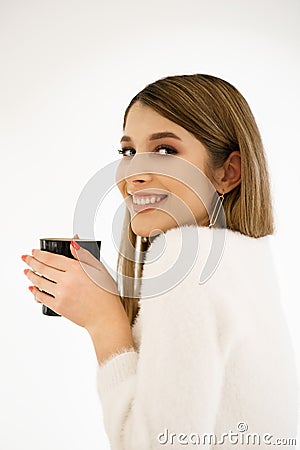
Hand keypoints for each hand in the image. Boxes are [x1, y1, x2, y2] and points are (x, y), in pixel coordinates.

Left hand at [21, 240, 133, 362]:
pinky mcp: (58, 306)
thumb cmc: (105, 294)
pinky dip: (34, 291)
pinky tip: (32, 288)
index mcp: (76, 268)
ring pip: (39, 281)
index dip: (39, 254)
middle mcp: (67, 280)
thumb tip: (72, 243)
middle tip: (25, 258)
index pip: (51, 258)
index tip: (34, 251)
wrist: (105, 317)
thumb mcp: (98, 269)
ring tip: (27, 272)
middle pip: (42, 268)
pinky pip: (41, 297)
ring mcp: (61, 294)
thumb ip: (83, 255)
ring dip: (30, 275)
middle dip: (31, 261)